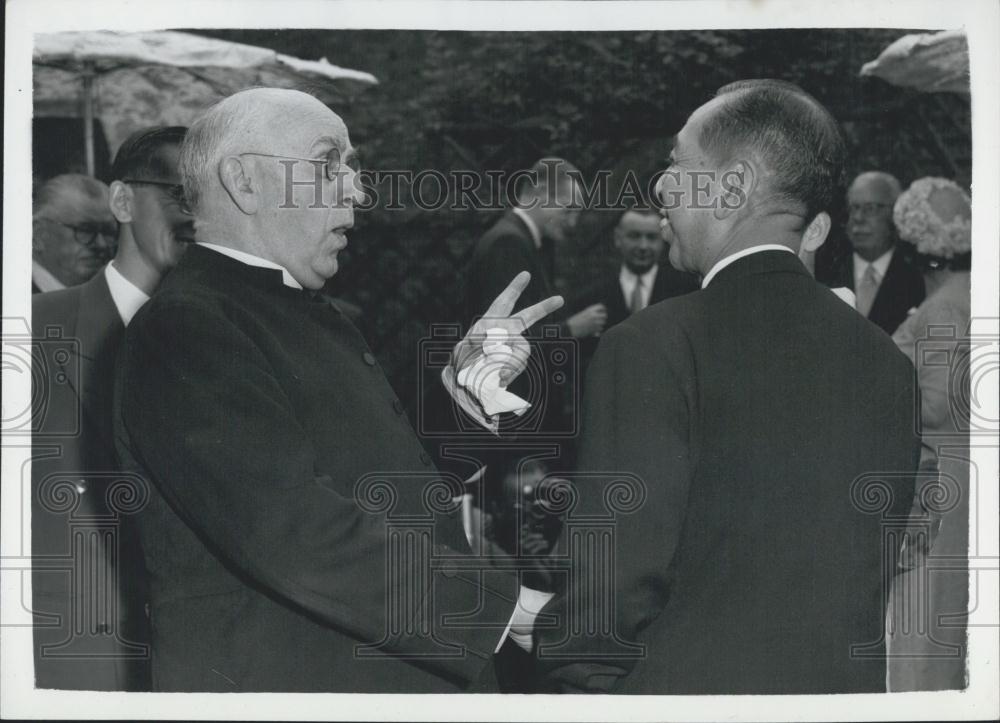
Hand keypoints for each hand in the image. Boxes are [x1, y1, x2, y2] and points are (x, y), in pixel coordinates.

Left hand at [453, 271, 563, 387]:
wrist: (467, 385)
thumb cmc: (462, 364)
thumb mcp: (462, 350)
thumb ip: (474, 344)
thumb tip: (491, 342)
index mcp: (490, 323)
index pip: (503, 302)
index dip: (514, 289)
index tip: (526, 274)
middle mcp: (505, 332)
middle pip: (528, 317)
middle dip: (543, 307)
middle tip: (559, 299)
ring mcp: (512, 347)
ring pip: (523, 350)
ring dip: (512, 363)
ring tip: (499, 375)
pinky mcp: (515, 362)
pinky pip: (519, 365)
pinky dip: (510, 372)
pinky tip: (500, 379)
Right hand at [566, 303, 606, 337]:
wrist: (571, 329)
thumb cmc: (575, 322)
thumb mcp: (583, 314)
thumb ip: (591, 313)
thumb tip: (599, 314)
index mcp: (590, 310)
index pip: (601, 307)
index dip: (602, 309)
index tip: (603, 311)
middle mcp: (594, 315)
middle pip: (604, 315)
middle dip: (602, 318)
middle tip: (600, 320)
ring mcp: (595, 323)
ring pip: (603, 323)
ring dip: (600, 324)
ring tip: (594, 326)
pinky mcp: (595, 330)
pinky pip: (600, 329)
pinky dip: (597, 330)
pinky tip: (592, 330)